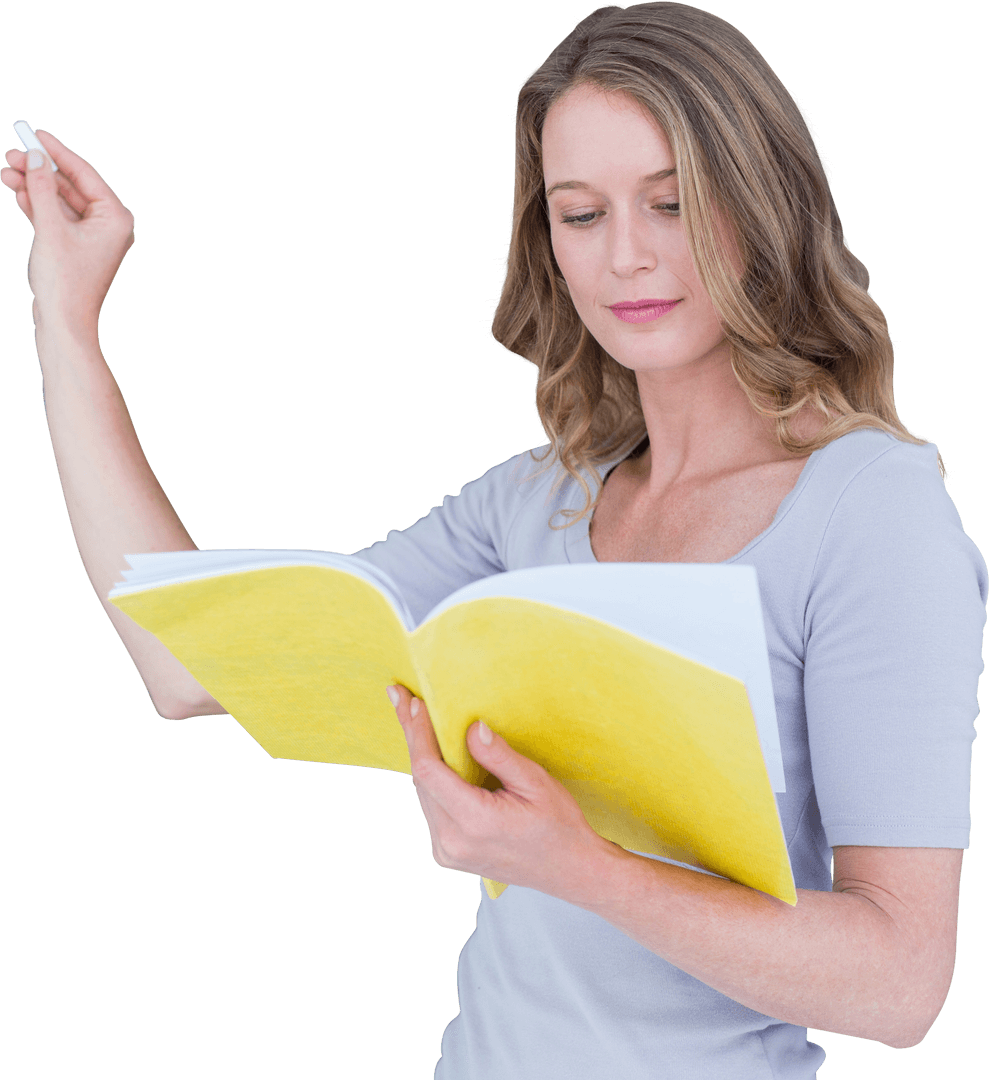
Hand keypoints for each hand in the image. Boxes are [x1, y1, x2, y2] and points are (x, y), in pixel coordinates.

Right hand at [1, 130, 134, 335]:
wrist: (63, 323)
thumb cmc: (65, 282)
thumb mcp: (50, 228)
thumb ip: (42, 190)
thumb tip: (35, 158)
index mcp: (116, 218)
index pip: (85, 174)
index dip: (58, 152)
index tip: (35, 133)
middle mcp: (110, 226)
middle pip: (71, 186)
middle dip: (40, 170)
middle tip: (11, 153)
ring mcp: (93, 238)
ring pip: (60, 202)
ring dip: (34, 187)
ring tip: (5, 171)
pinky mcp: (76, 248)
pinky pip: (57, 218)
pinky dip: (37, 206)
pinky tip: (17, 192)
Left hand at [387, 683, 615, 900]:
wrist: (570, 871)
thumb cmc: (559, 826)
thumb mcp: (536, 783)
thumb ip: (499, 756)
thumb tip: (471, 728)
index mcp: (474, 822)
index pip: (429, 771)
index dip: (418, 734)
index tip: (415, 703)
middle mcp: (452, 842)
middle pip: (420, 779)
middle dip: (413, 736)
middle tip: (402, 698)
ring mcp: (446, 852)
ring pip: (421, 792)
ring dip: (419, 754)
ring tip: (413, 718)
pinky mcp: (447, 854)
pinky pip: (430, 806)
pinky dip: (429, 777)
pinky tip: (430, 751)